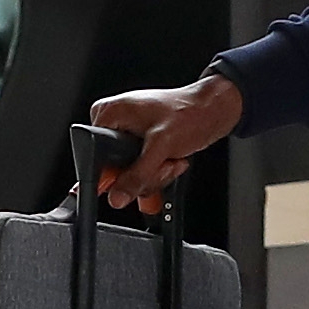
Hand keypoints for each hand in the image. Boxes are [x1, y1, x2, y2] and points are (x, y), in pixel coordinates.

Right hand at [90, 72, 243, 212]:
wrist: (213, 111)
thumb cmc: (190, 114)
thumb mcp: (160, 146)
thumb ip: (137, 174)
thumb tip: (116, 196)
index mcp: (109, 114)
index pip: (95, 156)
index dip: (115, 173)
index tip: (132, 178)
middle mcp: (115, 123)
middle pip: (115, 170)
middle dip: (145, 173)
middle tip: (164, 161)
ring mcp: (128, 136)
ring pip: (130, 174)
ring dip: (155, 174)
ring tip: (172, 158)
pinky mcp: (141, 146)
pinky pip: (142, 171)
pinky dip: (158, 172)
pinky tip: (172, 160)